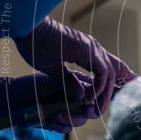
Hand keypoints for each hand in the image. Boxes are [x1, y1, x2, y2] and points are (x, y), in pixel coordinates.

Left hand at [0, 72, 98, 132]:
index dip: (94, 102)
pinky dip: (57, 126)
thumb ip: (70, 86)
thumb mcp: (50, 83)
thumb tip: (87, 94)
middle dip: (77, 115)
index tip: (88, 107)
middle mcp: (71, 98)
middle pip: (88, 111)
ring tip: (52, 116)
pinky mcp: (56, 122)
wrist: (10, 101)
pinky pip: (64, 128)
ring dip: (66, 121)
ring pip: (77, 121)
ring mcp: (64, 110)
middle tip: (65, 114)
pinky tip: (46, 121)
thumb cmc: (28, 87)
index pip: (93, 94)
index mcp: (74, 84)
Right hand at [13, 17, 136, 113]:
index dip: (107, 87)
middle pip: (113, 72)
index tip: (99, 103)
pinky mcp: (88, 51)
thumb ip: (68, 81)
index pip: (105, 71)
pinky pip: (103, 73)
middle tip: (101, 109)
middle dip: (112, 93)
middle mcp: (93, 49)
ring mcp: (92, 49)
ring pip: (110, 75)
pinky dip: (99, 88)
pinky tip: (89, 99)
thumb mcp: (53, 69)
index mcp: (86, 52)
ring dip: (105, 94)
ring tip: (95, 109)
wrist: (27, 29)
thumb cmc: (35, 45)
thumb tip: (81, 95)